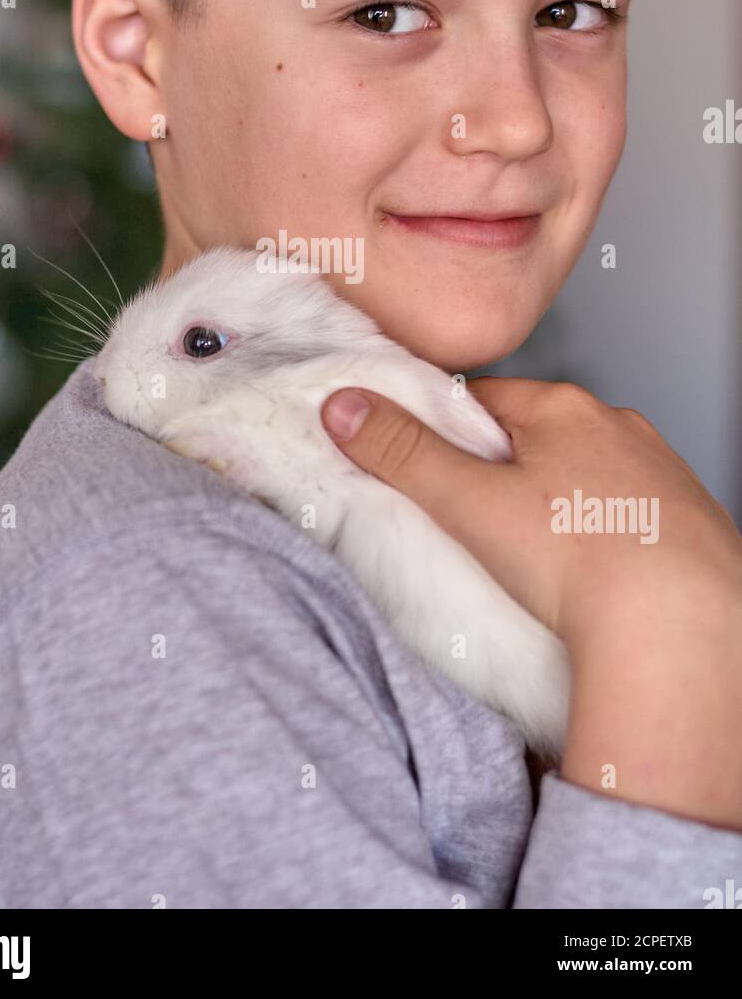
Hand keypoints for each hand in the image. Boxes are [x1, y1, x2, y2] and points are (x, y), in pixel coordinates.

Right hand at [321, 379, 741, 825]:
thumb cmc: (581, 564)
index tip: (428, 473)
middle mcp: (620, 428)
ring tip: (531, 562)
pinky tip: (585, 579)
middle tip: (472, 525)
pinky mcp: (689, 523)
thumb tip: (344, 406)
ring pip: (583, 476)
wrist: (680, 633)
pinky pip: (625, 516)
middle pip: (534, 436)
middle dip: (500, 472)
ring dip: (555, 504)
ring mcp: (661, 475)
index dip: (445, 435)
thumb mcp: (468, 504)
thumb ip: (402, 453)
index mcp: (565, 407)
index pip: (482, 398)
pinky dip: (601, 536)